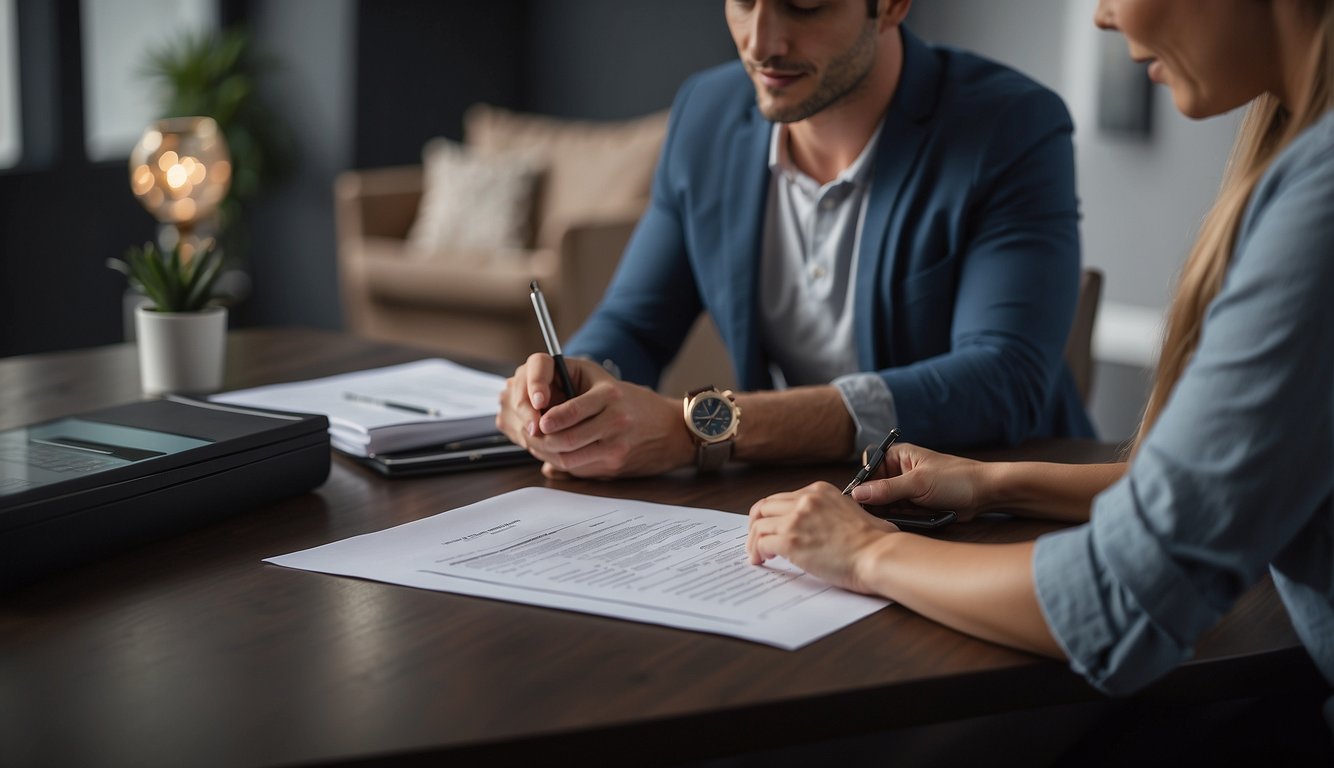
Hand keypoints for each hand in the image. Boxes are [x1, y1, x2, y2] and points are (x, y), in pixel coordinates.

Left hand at [496, 353, 693, 478]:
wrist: (675, 429)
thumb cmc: (638, 405)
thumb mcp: (609, 387)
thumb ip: (576, 401)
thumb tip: (546, 421)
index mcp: (610, 395)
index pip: (570, 412)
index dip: (547, 421)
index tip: (537, 422)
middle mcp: (615, 421)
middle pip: (566, 440)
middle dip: (542, 442)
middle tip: (531, 437)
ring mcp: (616, 447)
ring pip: (570, 459)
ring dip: (548, 456)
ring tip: (540, 448)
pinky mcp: (616, 466)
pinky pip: (580, 469)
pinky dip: (564, 465)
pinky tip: (558, 457)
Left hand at [747, 482, 898, 593]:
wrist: (878, 554)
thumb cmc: (875, 541)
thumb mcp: (854, 511)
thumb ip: (833, 511)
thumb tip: (827, 525)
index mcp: (819, 491)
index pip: (782, 498)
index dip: (772, 514)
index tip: (772, 526)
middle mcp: (805, 500)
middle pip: (764, 507)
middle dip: (756, 524)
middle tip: (756, 539)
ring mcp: (796, 519)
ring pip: (758, 525)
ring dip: (753, 541)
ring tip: (757, 554)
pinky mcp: (790, 540)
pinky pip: (761, 544)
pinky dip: (757, 553)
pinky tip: (763, 560)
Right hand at [849, 443, 988, 520]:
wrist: (984, 494)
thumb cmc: (955, 479)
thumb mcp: (918, 483)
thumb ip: (886, 489)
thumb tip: (857, 494)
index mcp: (897, 456)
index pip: (868, 470)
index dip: (862, 486)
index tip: (858, 503)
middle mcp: (898, 472)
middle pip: (874, 491)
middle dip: (877, 504)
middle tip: (880, 515)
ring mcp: (906, 490)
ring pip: (885, 506)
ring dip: (891, 514)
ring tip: (904, 516)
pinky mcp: (914, 505)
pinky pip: (898, 515)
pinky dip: (902, 520)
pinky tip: (912, 520)